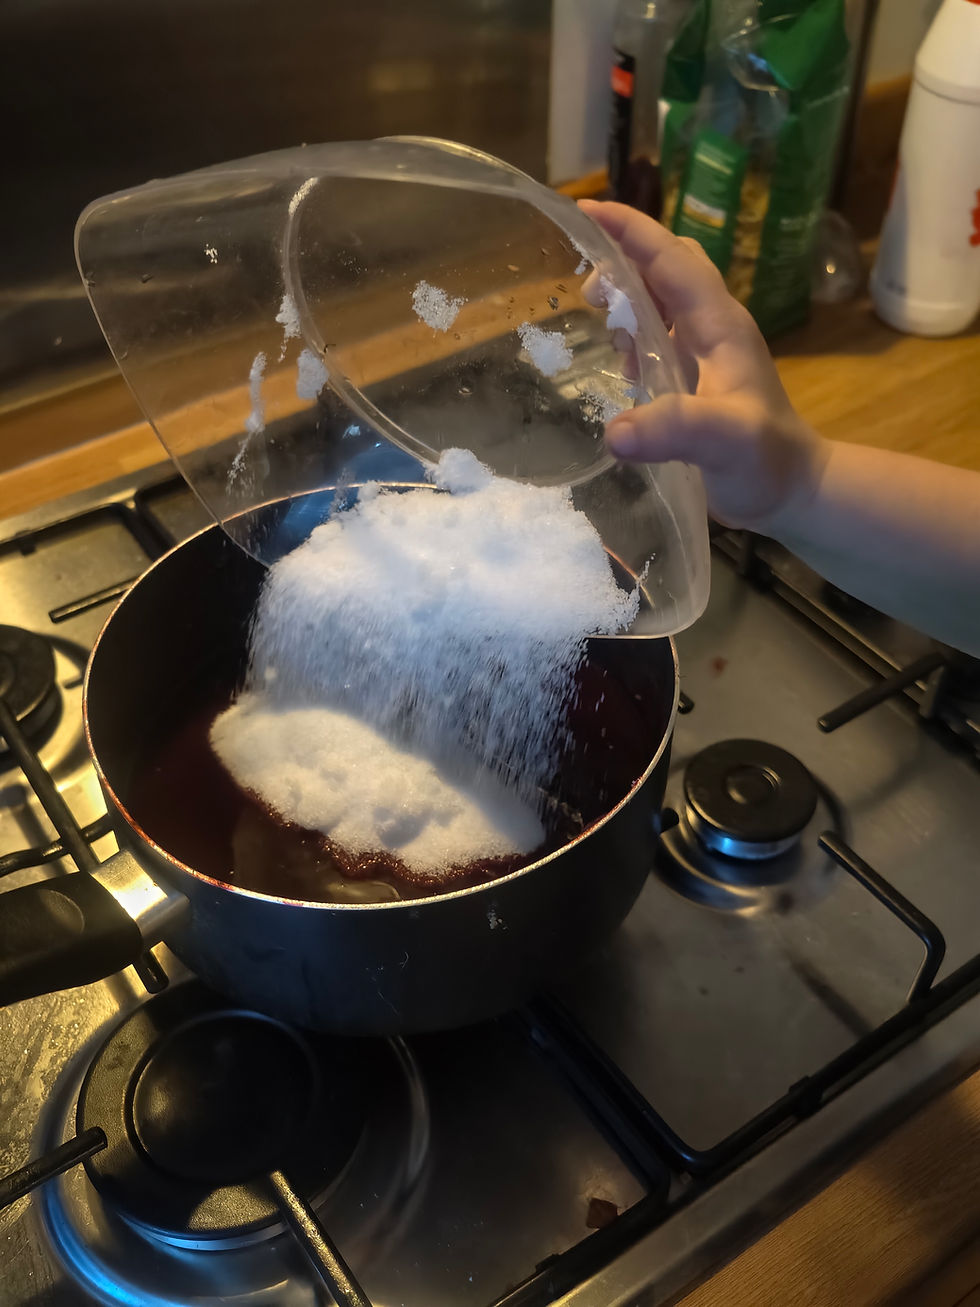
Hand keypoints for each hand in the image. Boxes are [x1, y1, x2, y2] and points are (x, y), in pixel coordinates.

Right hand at [579, 200, 828, 536]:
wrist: (794, 492)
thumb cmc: (765, 462)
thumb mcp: (724, 443)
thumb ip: (675, 431)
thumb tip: (615, 431)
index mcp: (719, 325)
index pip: (671, 259)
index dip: (630, 231)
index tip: (585, 209)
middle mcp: (713, 328)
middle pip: (666, 268)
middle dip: (623, 259)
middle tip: (586, 287)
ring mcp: (707, 351)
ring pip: (661, 299)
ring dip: (627, 298)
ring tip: (598, 320)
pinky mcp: (698, 377)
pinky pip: (660, 334)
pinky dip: (634, 334)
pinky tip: (621, 363)